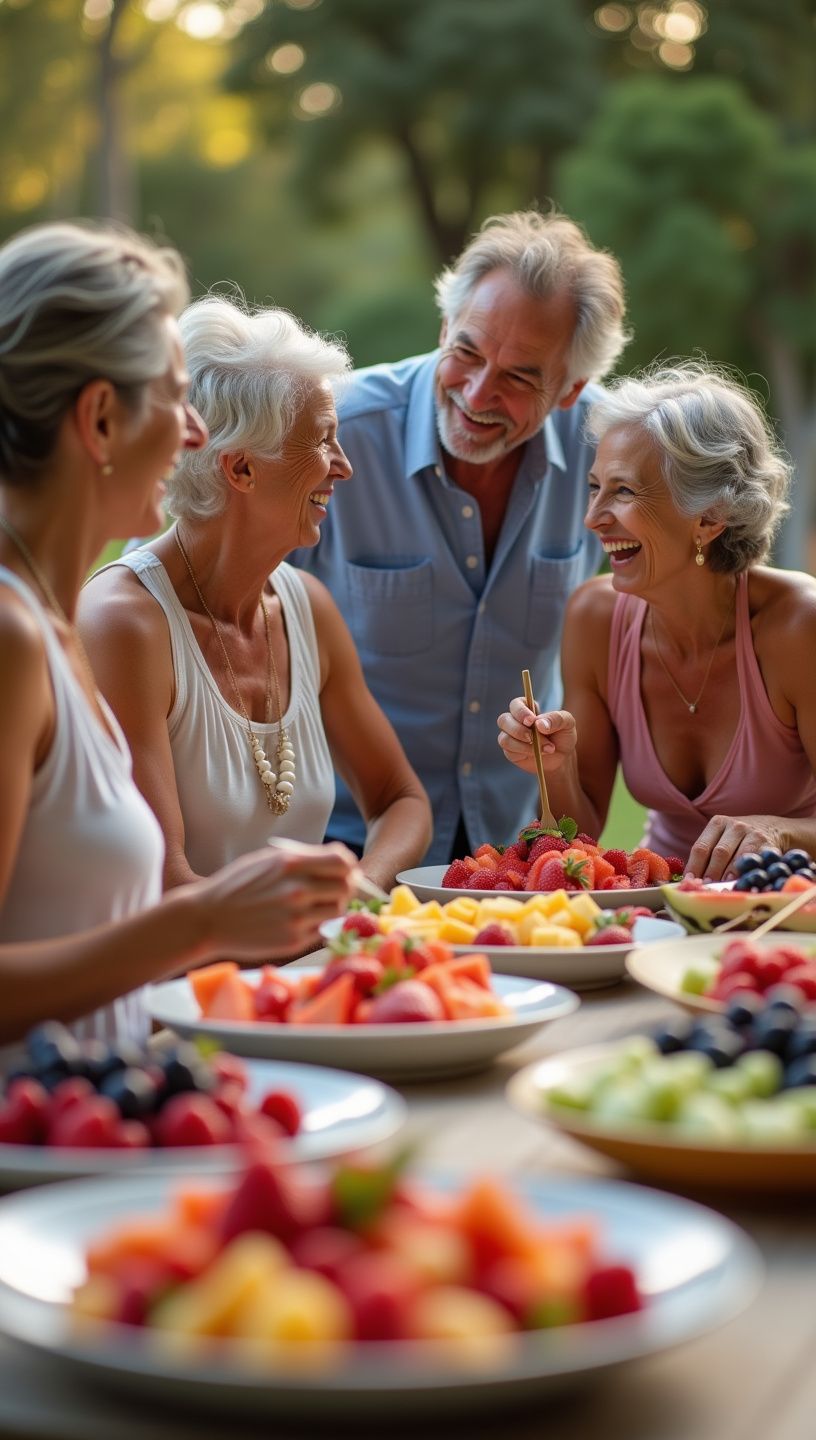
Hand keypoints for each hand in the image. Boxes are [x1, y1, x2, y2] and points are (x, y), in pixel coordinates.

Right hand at [197, 841, 356, 957]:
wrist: (207, 919)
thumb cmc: (237, 886)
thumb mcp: (268, 859)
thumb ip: (305, 857)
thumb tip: (343, 861)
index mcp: (291, 864)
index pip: (343, 862)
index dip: (348, 864)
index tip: (344, 868)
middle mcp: (297, 890)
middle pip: (345, 887)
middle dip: (344, 885)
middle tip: (333, 887)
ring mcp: (296, 918)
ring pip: (337, 911)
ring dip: (332, 905)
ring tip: (315, 903)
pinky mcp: (293, 942)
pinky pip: (320, 930)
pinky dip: (316, 923)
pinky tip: (299, 918)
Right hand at [497, 699, 577, 774]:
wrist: (562, 757)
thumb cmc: (563, 735)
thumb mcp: (567, 723)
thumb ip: (556, 719)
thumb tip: (539, 724)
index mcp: (528, 709)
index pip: (515, 704)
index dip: (520, 712)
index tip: (532, 720)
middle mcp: (515, 721)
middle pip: (503, 720)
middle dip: (519, 730)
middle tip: (534, 738)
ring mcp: (511, 736)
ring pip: (504, 738)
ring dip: (524, 745)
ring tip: (545, 748)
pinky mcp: (510, 751)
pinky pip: (509, 751)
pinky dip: (524, 752)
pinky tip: (537, 754)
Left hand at [686, 815, 788, 881]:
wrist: (772, 828)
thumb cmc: (737, 841)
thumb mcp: (721, 840)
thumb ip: (707, 857)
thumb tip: (691, 881)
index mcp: (717, 824)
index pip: (701, 847)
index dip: (694, 866)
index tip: (690, 881)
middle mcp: (735, 826)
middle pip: (719, 853)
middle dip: (712, 873)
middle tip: (706, 889)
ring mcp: (753, 835)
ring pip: (738, 858)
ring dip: (730, 876)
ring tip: (723, 890)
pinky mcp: (768, 846)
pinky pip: (756, 863)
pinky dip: (747, 875)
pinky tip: (742, 885)